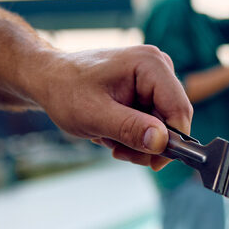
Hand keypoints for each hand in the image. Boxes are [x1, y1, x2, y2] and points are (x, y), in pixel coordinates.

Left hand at [30, 45, 192, 170]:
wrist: (49, 79)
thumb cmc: (66, 90)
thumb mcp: (94, 115)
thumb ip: (129, 128)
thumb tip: (161, 142)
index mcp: (150, 64)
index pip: (179, 109)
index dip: (172, 141)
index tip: (153, 164)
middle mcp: (159, 67)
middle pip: (172, 120)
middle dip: (146, 143)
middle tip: (117, 151)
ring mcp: (154, 78)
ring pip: (162, 126)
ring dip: (136, 141)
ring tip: (108, 137)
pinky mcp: (148, 90)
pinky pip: (153, 123)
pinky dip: (133, 134)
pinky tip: (111, 131)